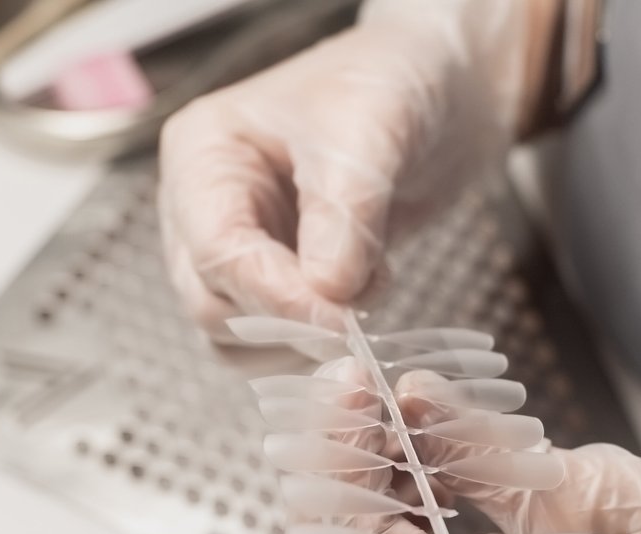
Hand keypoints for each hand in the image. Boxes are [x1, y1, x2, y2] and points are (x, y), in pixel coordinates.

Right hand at [158, 0, 531, 338]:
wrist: (437, 93)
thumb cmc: (390, 86)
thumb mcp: (370, 131)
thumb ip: (345, 213)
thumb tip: (328, 293)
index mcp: (203, 155)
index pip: (217, 250)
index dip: (276, 297)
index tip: (341, 324)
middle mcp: (206, 208)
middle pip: (214, 305)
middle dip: (288, 324)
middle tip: (360, 328)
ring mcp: (243, 248)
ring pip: (240, 337)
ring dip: (305, 341)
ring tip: (372, 289)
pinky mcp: (280, 279)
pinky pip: (279, 339)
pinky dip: (323, 341)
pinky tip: (371, 294)